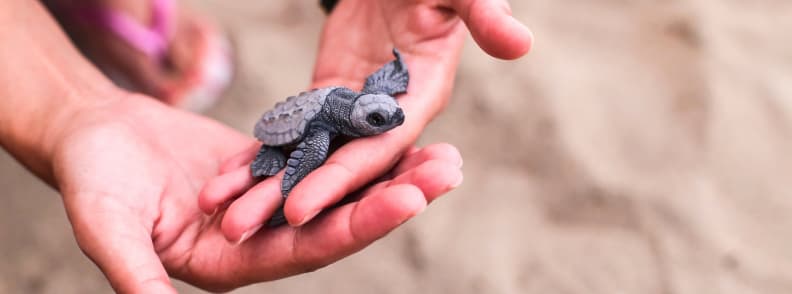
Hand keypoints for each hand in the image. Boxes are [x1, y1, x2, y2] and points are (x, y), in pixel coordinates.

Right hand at [54, 95, 461, 291]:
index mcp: (233, 263)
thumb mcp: (106, 227)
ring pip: (339, 189)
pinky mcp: (272, 168)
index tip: (408, 197)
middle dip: (394, 196)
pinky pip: (323, 156)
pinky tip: (393, 128)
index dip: (358, 224)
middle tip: (448, 170)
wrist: (92, 135)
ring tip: (443, 153)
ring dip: (389, 172)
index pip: (308, 248)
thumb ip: (137, 274)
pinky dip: (357, 145)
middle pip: (339, 220)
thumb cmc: (91, 182)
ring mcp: (271, 203)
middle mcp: (262, 239)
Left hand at [246, 0, 530, 224]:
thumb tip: (521, 43)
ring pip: (307, 158)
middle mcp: (385, 119)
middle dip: (290, 198)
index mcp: (418, 101)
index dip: (340, 181)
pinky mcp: (327, 99)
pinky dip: (261, 156)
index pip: (376, 151)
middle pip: (335, 168)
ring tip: (220, 213)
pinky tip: (226, 179)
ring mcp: (353, 113)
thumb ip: (483, 13)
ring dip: (265, 187)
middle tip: (239, 228)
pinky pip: (292, 133)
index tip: (297, 209)